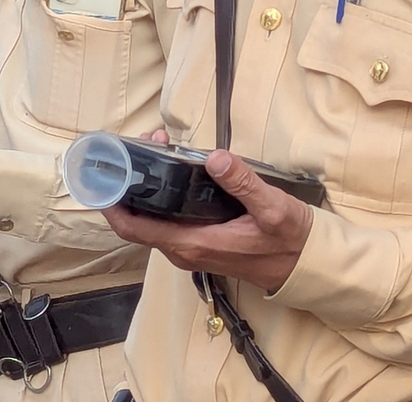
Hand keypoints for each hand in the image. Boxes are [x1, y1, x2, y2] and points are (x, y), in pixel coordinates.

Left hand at [100, 149, 313, 293]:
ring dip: (147, 188)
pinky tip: (174, 169)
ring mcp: (191, 248)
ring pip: (152, 220)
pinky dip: (162, 195)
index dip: (112, 203)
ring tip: (158, 148)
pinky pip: (167, 221)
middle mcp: (184, 250)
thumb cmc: (289, 241)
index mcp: (193, 244)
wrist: (306, 266)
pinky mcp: (200, 243)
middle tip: (141, 145)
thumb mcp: (273, 209)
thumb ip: (243, 184)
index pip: (134, 228)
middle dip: (132, 183)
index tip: (105, 172)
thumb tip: (215, 158)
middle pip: (138, 221)